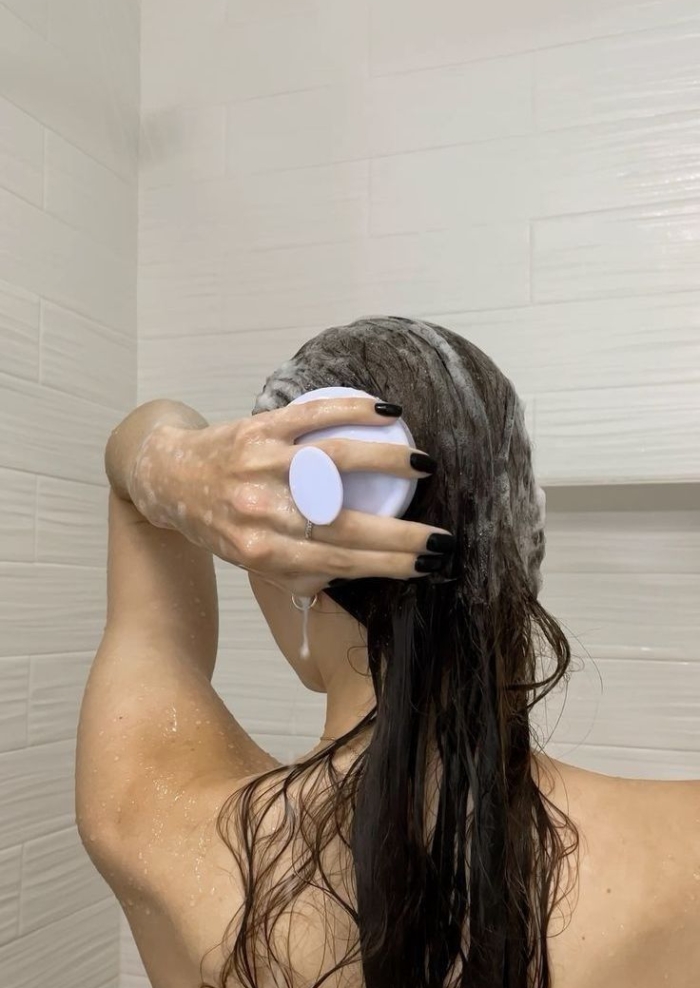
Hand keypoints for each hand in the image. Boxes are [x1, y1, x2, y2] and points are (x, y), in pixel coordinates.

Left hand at [129, 397, 454, 596]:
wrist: (166, 478)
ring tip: (423, 466)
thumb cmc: (218, 524)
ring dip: (385, 462)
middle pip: (345, 525)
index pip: (339, 564)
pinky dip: (352, 411)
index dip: (389, 566)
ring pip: (334, 462)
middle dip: (402, 535)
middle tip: (444, 538)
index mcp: (261, 552)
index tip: (430, 566)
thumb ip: (297, 573)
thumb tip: (355, 576)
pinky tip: (386, 413)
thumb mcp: (250, 562)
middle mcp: (261, 511)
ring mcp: (261, 465)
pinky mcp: (258, 428)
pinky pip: (312, 416)